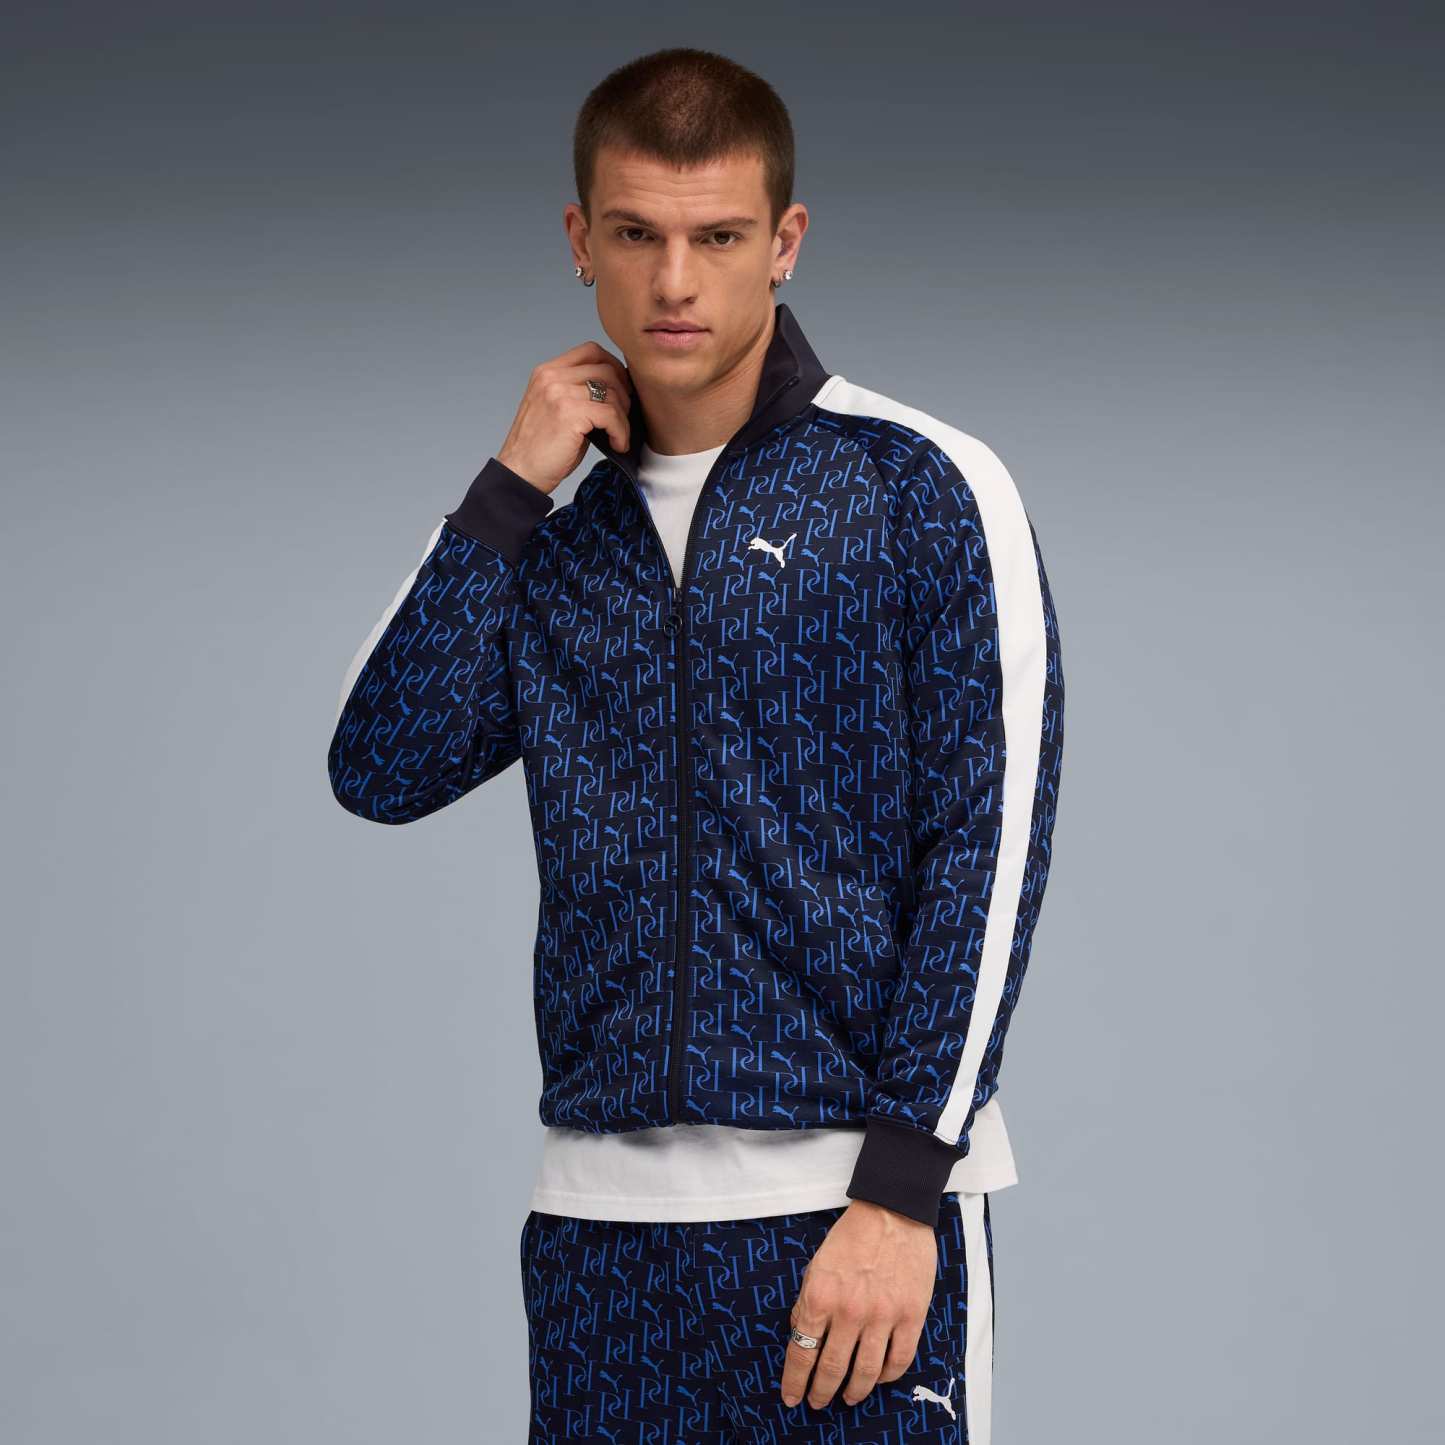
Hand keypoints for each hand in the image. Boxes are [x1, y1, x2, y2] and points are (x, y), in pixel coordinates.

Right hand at [494, 340, 632, 493]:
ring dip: (623, 417)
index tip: (622, 389)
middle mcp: (551, 377)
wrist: (520, 474)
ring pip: (612, 393)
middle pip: (606, 369)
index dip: (614, 366)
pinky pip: (611, 415)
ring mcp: (559, 393)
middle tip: (623, 417)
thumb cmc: (539, 449)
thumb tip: (616, 392)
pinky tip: (617, 444)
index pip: (590, 351)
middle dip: (623, 394)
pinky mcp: (569, 413)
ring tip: (618, 436)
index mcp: (547, 372)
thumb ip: (578, 394)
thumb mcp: (556, 410)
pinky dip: (620, 432)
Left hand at [780, 1199, 936, 1409]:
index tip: (791, 1397)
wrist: (893, 1211)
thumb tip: (801, 1331)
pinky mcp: (911, 1316)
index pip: (801, 1352)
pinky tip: (878, 1378)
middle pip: (831, 1369)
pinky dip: (886, 1377)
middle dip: (820, 1392)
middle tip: (817, 1402)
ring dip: (854, 1392)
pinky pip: (898, 1361)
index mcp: (820, 1296)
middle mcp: (849, 1311)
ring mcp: (882, 1316)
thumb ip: (807, 1300)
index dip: (794, 1381)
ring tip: (848, 1398)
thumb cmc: (852, 1235)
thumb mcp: (817, 1264)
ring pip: (865, 1373)